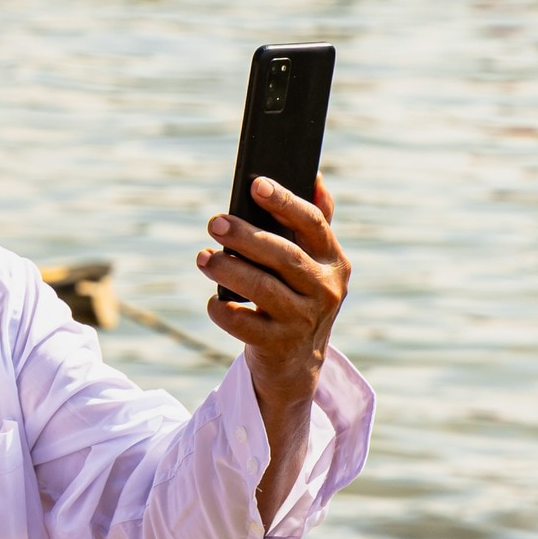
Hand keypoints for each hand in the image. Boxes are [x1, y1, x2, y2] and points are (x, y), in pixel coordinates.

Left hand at [199, 177, 350, 523]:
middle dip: (247, 236)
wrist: (296, 364)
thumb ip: (313, 222)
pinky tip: (213, 301)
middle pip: (285, 256)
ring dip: (229, 270)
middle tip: (214, 222)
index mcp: (334, 261)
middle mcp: (326, 291)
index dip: (284, 202)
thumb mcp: (312, 263)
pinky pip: (246, 325)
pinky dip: (225, 312)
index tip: (255, 183)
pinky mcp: (280, 347)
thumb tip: (312, 174)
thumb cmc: (297, 296)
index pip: (313, 224)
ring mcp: (304, 321)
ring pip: (264, 290)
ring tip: (203, 258)